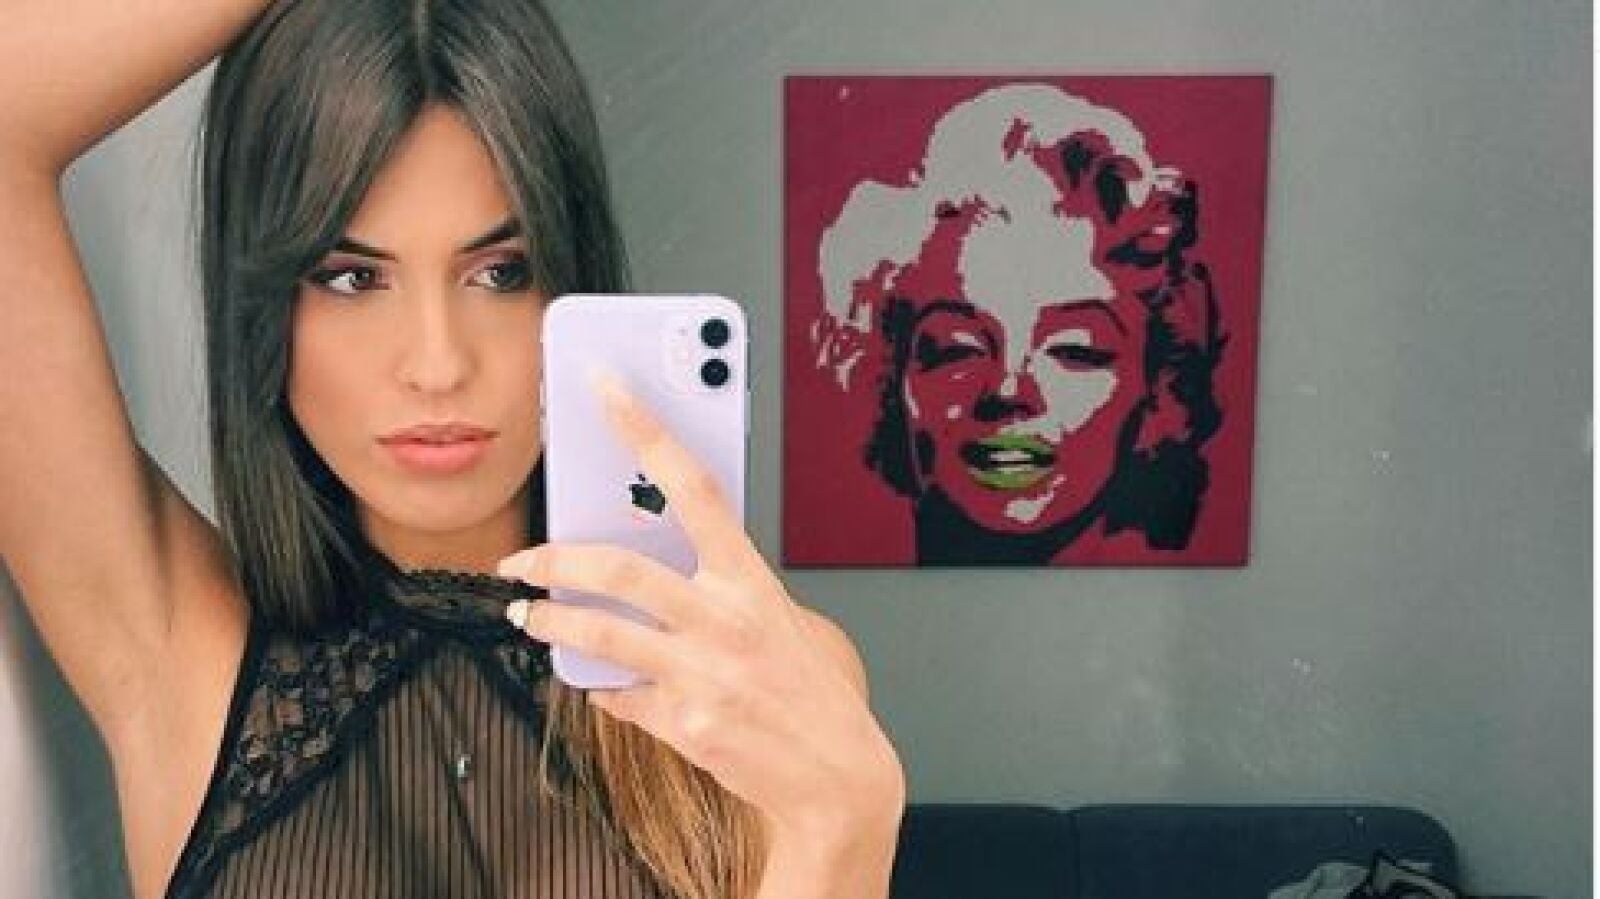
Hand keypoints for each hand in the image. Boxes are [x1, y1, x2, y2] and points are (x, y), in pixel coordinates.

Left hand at [496, 370, 904, 848]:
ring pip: (597, 633)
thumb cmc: (809, 691)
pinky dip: (600, 686)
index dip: (645, 429)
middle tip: (521, 558)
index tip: (605, 387)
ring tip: (526, 616)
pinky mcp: (682, 723)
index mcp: (751, 580)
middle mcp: (724, 619)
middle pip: (618, 566)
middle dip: (554, 557)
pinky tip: (598, 682)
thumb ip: (722, 586)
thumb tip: (658, 555)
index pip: (691, 484)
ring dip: (548, 622)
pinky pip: (616, 695)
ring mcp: (701, 673)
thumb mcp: (779, 619)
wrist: (835, 777)